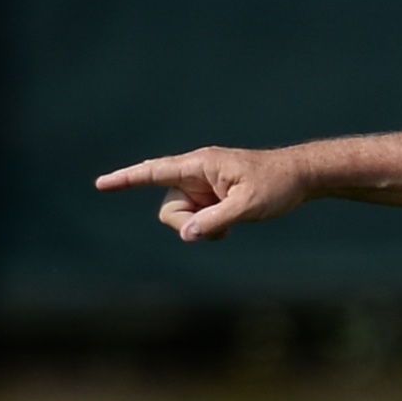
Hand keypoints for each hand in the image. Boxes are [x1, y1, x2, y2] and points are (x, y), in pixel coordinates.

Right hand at [94, 146, 312, 241]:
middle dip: (187, 225)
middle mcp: (195, 173)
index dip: (127, 179)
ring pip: (182, 216)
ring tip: (233, 223)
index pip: (154, 171)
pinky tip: (231, 225)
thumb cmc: (276, 186)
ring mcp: (202, 186)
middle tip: (222, 229)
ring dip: (202, 228)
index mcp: (200, 165)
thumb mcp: (248, 206)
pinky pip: (196, 219)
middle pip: (169, 207)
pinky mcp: (210, 197)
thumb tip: (186, 235)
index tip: (102, 184)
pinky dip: (208, 227)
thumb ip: (215, 221)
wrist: (300, 177)